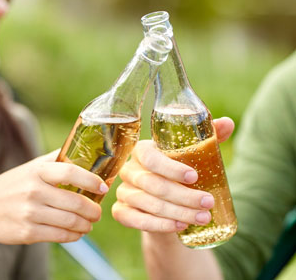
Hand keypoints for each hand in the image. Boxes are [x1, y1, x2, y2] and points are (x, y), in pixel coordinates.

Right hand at [0, 150, 108, 244]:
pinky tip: (78, 233)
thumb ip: (57, 159)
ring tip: (90, 223)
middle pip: (75, 202)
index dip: (91, 180)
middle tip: (98, 212)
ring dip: (86, 224)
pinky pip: (59, 236)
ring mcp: (30, 213)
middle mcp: (34, 191)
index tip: (103, 187)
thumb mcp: (33, 167)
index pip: (70, 172)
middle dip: (93, 210)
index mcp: (38, 171)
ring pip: (70, 221)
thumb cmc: (14, 184)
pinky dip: (74, 236)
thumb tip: (84, 150)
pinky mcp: (27, 233)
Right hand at [112, 117, 233, 231]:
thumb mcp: (193, 153)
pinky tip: (179, 226)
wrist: (163, 198)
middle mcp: (129, 169)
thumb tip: (228, 123)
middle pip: (153, 184)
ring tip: (202, 217)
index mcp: (142, 150)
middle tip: (208, 203)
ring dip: (177, 212)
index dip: (171, 169)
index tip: (194, 177)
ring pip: (148, 204)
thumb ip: (209, 137)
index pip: (151, 158)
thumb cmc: (178, 171)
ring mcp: (123, 191)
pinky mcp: (121, 211)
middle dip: (184, 196)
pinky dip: (158, 225)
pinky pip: (134, 220)